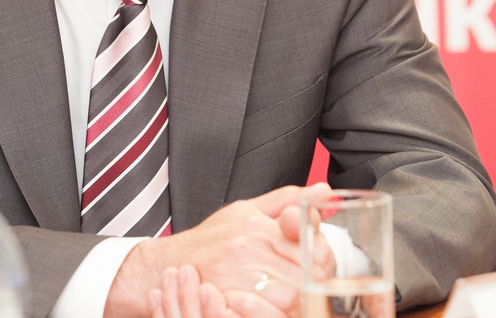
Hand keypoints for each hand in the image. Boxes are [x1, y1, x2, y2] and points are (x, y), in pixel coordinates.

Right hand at [107, 183, 335, 317]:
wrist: (170, 264)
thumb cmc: (211, 238)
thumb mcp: (247, 210)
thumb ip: (287, 200)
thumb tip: (324, 190)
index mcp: (256, 225)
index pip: (309, 243)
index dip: (323, 257)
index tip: (321, 262)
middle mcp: (246, 249)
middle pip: (304, 274)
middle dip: (316, 283)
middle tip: (315, 286)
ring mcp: (235, 277)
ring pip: (291, 298)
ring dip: (301, 302)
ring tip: (297, 299)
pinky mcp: (226, 300)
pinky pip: (265, 313)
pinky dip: (276, 313)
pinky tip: (276, 308)